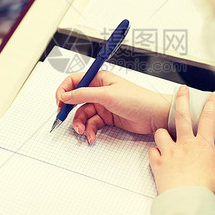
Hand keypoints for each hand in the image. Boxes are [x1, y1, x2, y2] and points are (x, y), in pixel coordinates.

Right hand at [56, 70, 170, 143]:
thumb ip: (84, 94)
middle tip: (63, 118)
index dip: (64, 90)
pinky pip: (92, 124)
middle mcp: (99, 90)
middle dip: (69, 110)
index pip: (74, 81)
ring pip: (83, 114)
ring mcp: (103, 105)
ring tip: (82, 131)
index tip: (59, 101)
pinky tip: (92, 136)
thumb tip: (65, 95)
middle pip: (76, 99)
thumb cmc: (137, 99)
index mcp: (99, 79)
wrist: (155, 116)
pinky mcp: (107, 118)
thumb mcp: (107, 95)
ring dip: (80, 123)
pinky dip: (90, 130)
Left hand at [149, 86, 214, 198]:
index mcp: (203, 146)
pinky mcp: (157, 163)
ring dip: (163, 134)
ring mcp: (169, 152)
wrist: (187, 203)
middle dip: (181, 99)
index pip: (209, 119)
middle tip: (181, 90)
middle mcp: (185, 145)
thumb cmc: (205, 192)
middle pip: (181, 115)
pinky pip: (152, 151)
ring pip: (161, 133)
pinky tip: (159, 156)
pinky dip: (155, 153)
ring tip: (166, 138)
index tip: (212, 95)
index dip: (211, 104)